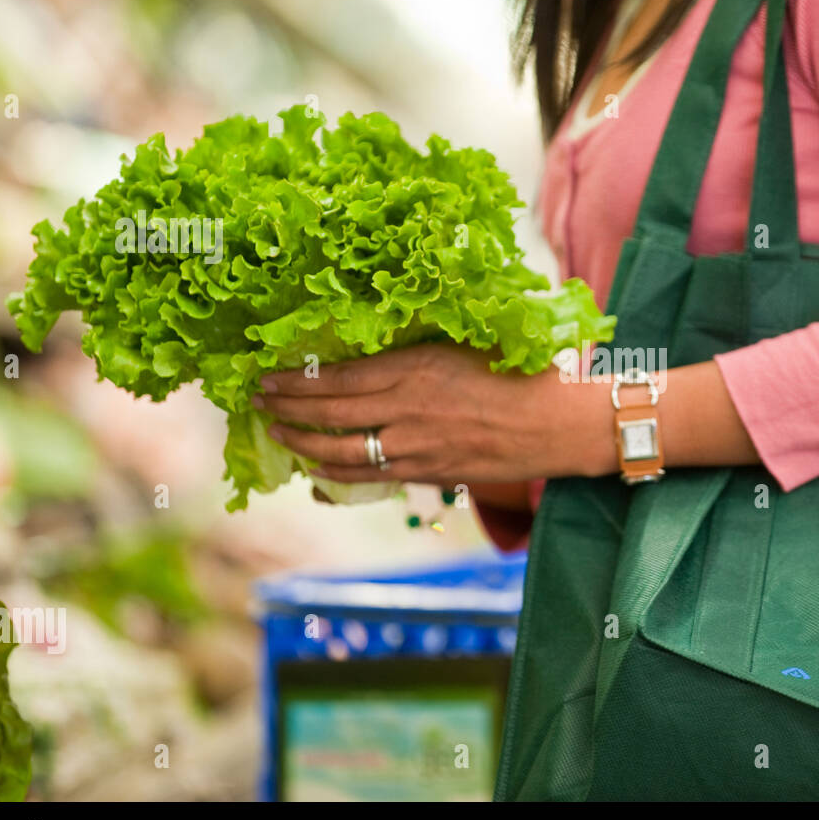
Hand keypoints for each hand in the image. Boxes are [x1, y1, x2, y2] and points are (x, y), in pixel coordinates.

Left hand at [254, 343, 615, 486]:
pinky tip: (320, 468)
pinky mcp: (431, 473)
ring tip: (278, 434)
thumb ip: (420, 348)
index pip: (339, 377)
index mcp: (417, 367)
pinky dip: (338, 471)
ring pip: (343, 450)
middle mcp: (409, 409)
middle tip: (257, 404)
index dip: (295, 381)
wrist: (562, 425)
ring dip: (303, 444)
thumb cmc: (524, 374)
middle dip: (286, 410)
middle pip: (330, 414)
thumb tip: (377, 346)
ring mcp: (417, 446)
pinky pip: (371, 474)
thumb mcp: (468, 344)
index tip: (267, 376)